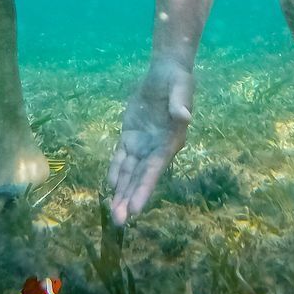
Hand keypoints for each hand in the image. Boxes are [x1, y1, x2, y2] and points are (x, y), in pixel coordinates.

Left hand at [108, 60, 194, 225]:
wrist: (166, 72)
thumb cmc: (178, 80)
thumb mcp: (181, 87)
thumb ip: (180, 102)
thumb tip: (184, 116)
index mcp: (170, 141)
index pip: (154, 169)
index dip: (144, 189)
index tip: (136, 209)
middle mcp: (156, 148)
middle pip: (140, 177)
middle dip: (129, 198)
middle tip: (119, 221)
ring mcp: (143, 144)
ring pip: (129, 172)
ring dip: (121, 192)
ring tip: (113, 213)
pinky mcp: (131, 136)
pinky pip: (121, 157)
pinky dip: (115, 171)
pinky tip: (110, 186)